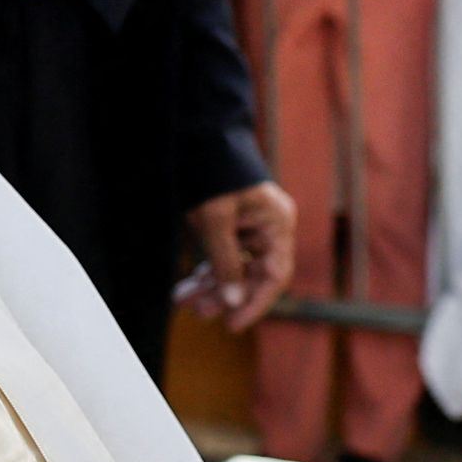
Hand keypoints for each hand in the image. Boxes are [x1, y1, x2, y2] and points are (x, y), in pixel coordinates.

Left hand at [185, 180, 297, 328]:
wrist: (199, 136)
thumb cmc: (211, 174)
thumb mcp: (215, 222)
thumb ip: (225, 263)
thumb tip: (232, 301)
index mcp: (277, 224)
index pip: (274, 275)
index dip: (255, 303)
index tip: (232, 324)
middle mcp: (269, 227)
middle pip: (253, 274)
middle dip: (224, 294)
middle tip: (199, 313)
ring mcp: (251, 227)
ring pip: (235, 267)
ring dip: (211, 285)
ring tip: (185, 301)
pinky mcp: (231, 225)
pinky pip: (223, 256)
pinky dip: (206, 270)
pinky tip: (187, 286)